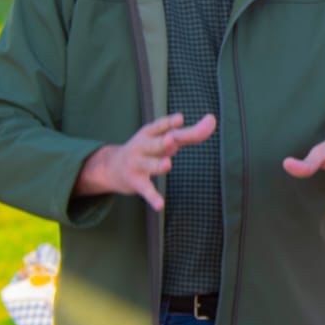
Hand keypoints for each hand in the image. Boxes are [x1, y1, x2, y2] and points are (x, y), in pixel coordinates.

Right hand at [75, 112, 215, 211]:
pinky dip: (153, 197)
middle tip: (172, 140)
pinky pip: (146, 190)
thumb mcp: (164, 138)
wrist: (112, 167)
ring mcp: (138, 165)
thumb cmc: (148, 149)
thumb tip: (212, 120)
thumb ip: (189, 132)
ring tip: (167, 164)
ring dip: (158, 165)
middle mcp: (143, 147)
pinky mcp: (136, 182)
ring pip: (150, 165)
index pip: (160, 126)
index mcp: (150, 133)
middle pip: (157, 144)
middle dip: (164, 142)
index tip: (180, 118)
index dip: (169, 122)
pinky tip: (160, 205)